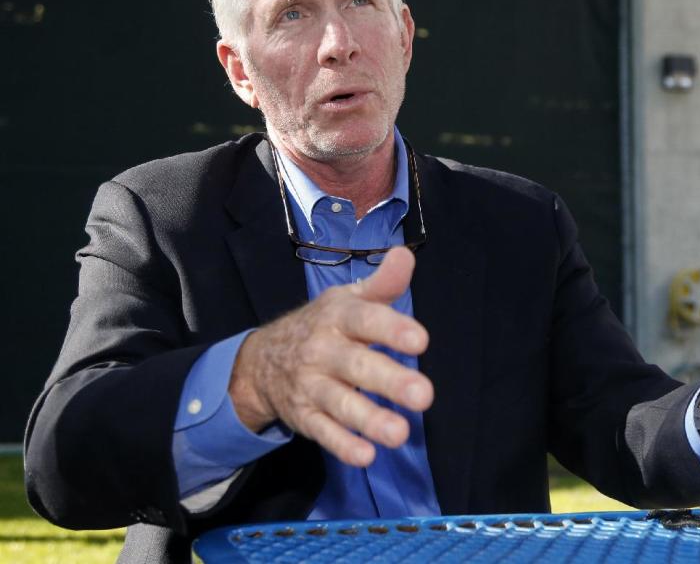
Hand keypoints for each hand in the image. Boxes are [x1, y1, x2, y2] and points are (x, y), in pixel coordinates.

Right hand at [228, 246, 432, 466]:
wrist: (262, 359)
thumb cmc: (324, 325)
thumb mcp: (349, 298)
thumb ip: (382, 284)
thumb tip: (406, 255)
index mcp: (338, 316)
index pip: (366, 320)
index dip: (392, 329)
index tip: (420, 341)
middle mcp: (323, 350)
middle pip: (358, 366)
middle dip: (390, 381)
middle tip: (425, 396)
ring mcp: (312, 386)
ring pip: (341, 404)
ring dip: (370, 420)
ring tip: (401, 434)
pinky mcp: (305, 417)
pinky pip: (323, 433)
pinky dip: (343, 446)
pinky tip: (366, 456)